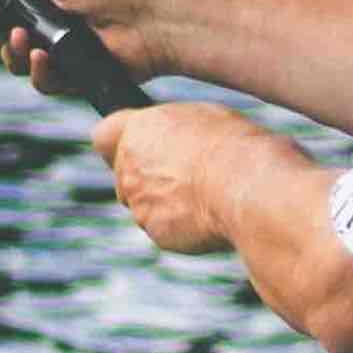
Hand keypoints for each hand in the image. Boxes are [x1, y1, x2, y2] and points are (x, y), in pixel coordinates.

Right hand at [0, 0, 167, 87]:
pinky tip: (44, 58)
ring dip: (12, 51)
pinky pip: (43, 80)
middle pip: (3, 29)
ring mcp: (62, 44)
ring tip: (22, 39)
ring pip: (18, 59)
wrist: (153, 17)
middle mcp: (52, 13)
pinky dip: (39, 71)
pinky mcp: (74, 72)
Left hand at [88, 103, 285, 253]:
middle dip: (148, 177)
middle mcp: (129, 169)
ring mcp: (139, 205)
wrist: (248, 188)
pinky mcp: (156, 233)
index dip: (120, 143)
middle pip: (126, 176)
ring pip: (145, 205)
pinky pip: (163, 229)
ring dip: (166, 203)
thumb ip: (170, 130)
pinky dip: (181, 225)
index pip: (104, 135)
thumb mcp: (202, 118)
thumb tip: (168, 140)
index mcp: (138, 132)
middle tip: (188, 175)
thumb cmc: (235, 147)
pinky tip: (209, 214)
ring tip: (208, 194)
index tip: (139, 148)